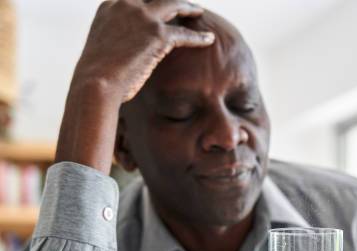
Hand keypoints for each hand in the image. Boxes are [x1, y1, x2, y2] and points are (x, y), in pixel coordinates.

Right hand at [75, 0, 214, 101]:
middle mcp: (126, 4)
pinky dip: (199, 37)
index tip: (161, 5)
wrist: (95, 83)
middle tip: (185, 4)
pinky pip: (184, 33)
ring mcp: (143, 17)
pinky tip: (209, 39)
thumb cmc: (96, 75)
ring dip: (189, 8)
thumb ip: (116, 37)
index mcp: (110, 5)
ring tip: (199, 13)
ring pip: (174, 4)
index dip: (151, 2)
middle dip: (173, 0)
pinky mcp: (157, 34)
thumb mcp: (103, 46)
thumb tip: (125, 49)